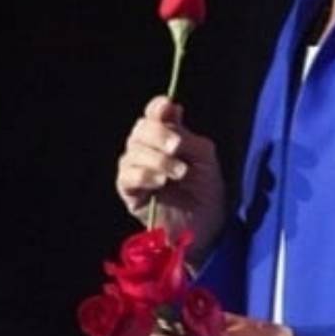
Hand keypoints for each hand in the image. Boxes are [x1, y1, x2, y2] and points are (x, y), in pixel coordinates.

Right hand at [116, 96, 225, 262]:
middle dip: (158, 134)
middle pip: (140, 129)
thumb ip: (188, 136)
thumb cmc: (207, 193)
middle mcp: (148, 151)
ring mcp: (137, 171)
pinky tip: (160, 181)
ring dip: (157, 158)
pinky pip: (127, 176)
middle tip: (177, 147)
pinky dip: (144, 174)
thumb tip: (171, 110)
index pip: (154, 114)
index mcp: (168, 139)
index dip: (157, 107)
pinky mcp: (130, 193)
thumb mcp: (205, 158)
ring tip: (178, 172)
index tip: (167, 106)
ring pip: (132, 151)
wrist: (205, 229)